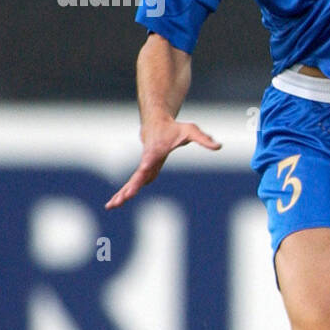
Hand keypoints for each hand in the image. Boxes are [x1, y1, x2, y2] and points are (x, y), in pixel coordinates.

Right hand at [105, 117, 220, 208]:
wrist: (156, 123)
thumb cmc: (175, 128)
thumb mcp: (191, 131)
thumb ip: (204, 139)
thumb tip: (219, 146)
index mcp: (156, 152)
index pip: (150, 162)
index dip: (146, 166)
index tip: (141, 171)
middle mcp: (147, 161)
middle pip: (137, 176)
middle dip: (129, 188)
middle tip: (121, 198)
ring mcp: (143, 166)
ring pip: (132, 182)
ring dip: (122, 194)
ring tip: (110, 206)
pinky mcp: (143, 170)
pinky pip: (133, 183)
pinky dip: (125, 192)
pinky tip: (116, 202)